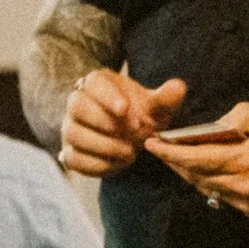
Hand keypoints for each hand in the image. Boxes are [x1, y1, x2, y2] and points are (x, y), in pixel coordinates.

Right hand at [60, 69, 186, 176]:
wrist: (131, 136)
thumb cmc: (141, 115)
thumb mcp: (157, 107)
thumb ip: (166, 98)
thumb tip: (178, 87)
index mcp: (97, 83)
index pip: (93, 83)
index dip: (107, 96)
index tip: (125, 109)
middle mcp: (78, 102)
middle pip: (77, 106)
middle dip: (103, 120)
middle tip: (133, 132)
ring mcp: (71, 128)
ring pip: (74, 134)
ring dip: (103, 145)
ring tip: (130, 152)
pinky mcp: (70, 152)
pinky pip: (73, 159)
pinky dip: (97, 164)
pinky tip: (120, 163)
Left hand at [143, 102, 248, 224]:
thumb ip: (246, 116)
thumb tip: (220, 125)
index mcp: (248, 160)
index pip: (197, 157)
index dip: (171, 151)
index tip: (153, 143)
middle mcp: (245, 186)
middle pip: (197, 176)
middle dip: (175, 163)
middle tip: (160, 150)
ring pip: (208, 189)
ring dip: (190, 175)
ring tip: (178, 160)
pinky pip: (225, 198)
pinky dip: (210, 185)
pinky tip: (206, 174)